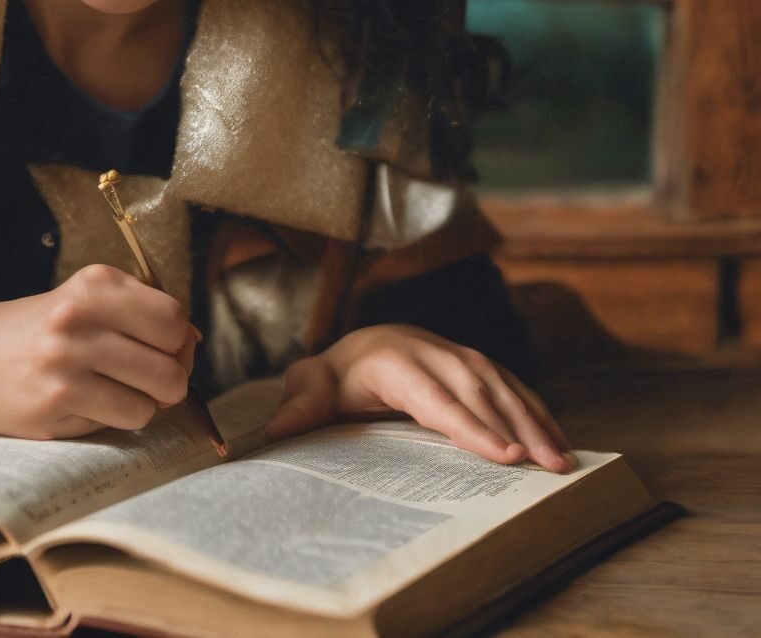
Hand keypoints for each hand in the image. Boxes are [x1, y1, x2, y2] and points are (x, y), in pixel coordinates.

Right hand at [0, 264, 196, 439]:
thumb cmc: (21, 334)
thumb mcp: (75, 304)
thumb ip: (132, 315)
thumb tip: (193, 341)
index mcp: (94, 283)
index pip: (174, 317)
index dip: (178, 342)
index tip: (159, 351)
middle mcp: (82, 317)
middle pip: (173, 363)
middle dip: (169, 380)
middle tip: (142, 382)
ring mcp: (68, 362)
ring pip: (155, 398)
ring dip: (142, 404)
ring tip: (108, 394)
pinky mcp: (56, 403)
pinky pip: (123, 420)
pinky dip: (113, 421)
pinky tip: (82, 407)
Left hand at [263, 324, 571, 471]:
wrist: (361, 345)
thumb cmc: (336, 376)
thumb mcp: (311, 386)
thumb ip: (300, 406)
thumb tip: (277, 431)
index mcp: (395, 361)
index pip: (437, 398)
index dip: (471, 425)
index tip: (503, 454)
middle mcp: (435, 353)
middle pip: (481, 393)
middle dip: (517, 430)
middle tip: (548, 468)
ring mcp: (460, 356)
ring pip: (505, 388)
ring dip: (536, 422)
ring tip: (562, 462)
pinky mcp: (477, 364)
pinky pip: (513, 386)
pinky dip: (536, 411)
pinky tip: (557, 438)